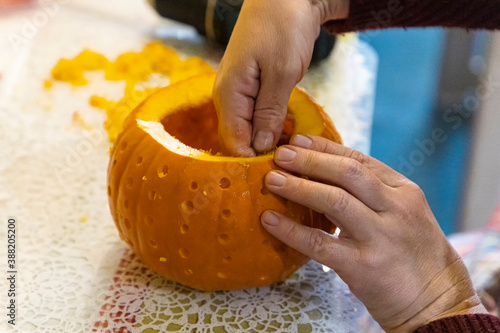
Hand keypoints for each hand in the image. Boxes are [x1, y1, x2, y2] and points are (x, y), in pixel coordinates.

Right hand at [213, 0, 348, 155]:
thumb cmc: (283, 26)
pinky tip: (287, 134)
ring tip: (290, 156)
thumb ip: (269, 112)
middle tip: (287, 168)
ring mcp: (241, 91)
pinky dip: (272, 126)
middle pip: (239, 138)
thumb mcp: (281, 72)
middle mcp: (229, 96)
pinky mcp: (255, 87)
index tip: (277, 174)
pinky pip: (258, 115)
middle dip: (260, 155)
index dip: (252, 161)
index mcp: (229, 94)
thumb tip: (262, 148)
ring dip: (268, 141)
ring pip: (250, 128)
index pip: (233, 142)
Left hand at [261, 135, 486, 331]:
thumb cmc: (414, 255)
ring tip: (272, 180)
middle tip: (280, 154)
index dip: (325, 148)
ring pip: (334, 201)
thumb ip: (374, 194)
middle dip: (310, 160)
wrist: (438, 303)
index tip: (298, 140)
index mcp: (404, 192)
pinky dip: (291, 230)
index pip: (360, 159)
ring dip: (298, 187)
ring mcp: (380, 237)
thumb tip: (325, 174)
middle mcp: (395, 209)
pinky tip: (269, 220)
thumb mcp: (405, 215)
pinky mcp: (363, 267)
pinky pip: (320, 243)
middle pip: (347, 173)